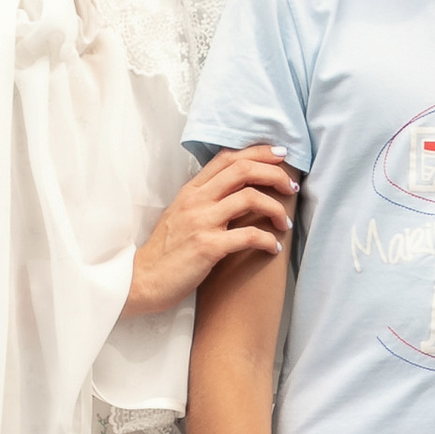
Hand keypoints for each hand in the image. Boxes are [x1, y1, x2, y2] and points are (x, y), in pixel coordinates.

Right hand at [128, 149, 298, 314]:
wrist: (142, 281)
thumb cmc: (166, 251)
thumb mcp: (181, 215)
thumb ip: (205, 199)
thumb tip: (238, 190)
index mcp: (191, 190)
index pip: (227, 158)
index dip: (258, 152)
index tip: (281, 156)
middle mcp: (196, 200)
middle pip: (243, 170)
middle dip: (274, 174)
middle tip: (291, 186)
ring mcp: (202, 222)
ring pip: (250, 198)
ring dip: (277, 208)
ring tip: (285, 222)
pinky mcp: (208, 247)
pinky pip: (249, 235)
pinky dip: (268, 240)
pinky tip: (273, 248)